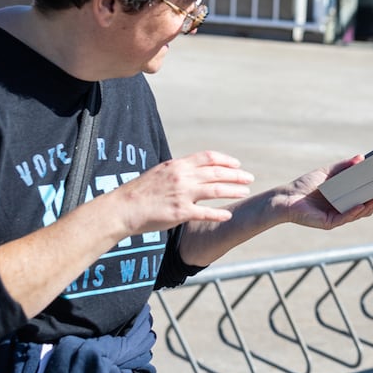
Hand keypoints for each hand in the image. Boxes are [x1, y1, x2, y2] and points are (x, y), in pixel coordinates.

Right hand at [114, 151, 253, 233]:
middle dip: (236, 175)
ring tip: (245, 192)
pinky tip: (228, 215)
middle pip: (217, 172)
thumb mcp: (161, 173)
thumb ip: (179, 171)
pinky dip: (219, 213)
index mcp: (177, 165)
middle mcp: (182, 177)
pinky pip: (205, 213)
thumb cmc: (141, 192)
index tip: (237, 164)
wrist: (123, 208)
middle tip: (249, 178)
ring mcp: (182, 194)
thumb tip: (195, 171)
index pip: (208, 157)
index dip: (226, 160)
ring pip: (216, 190)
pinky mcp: (180, 212)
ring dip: (234, 190)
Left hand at [275, 156, 372, 226]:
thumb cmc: (304, 185)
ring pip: (358, 214)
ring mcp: (336, 217)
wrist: (286, 197)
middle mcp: (341, 210)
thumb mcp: (328, 172)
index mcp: (343, 199)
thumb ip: (344, 166)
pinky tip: (361, 205)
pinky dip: (354, 212)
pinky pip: (345, 218)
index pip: (363, 198)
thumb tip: (361, 157)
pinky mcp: (329, 223)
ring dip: (369, 206)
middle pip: (364, 208)